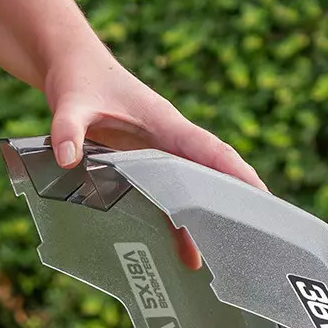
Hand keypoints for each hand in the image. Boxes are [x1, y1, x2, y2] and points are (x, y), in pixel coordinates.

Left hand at [48, 44, 264, 236]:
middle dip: (235, 203)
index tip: (261, 195)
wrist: (73, 68)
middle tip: (259, 235)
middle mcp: (169, 141)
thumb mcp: (71, 102)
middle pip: (212, 175)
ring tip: (222, 259)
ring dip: (206, 222)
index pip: (209, 150)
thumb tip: (67, 160)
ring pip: (193, 192)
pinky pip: (169, 199)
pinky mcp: (146, 167)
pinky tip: (185, 256)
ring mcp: (160, 155)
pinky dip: (179, 225)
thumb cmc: (80, 79)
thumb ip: (67, 128)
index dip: (235, 172)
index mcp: (164, 123)